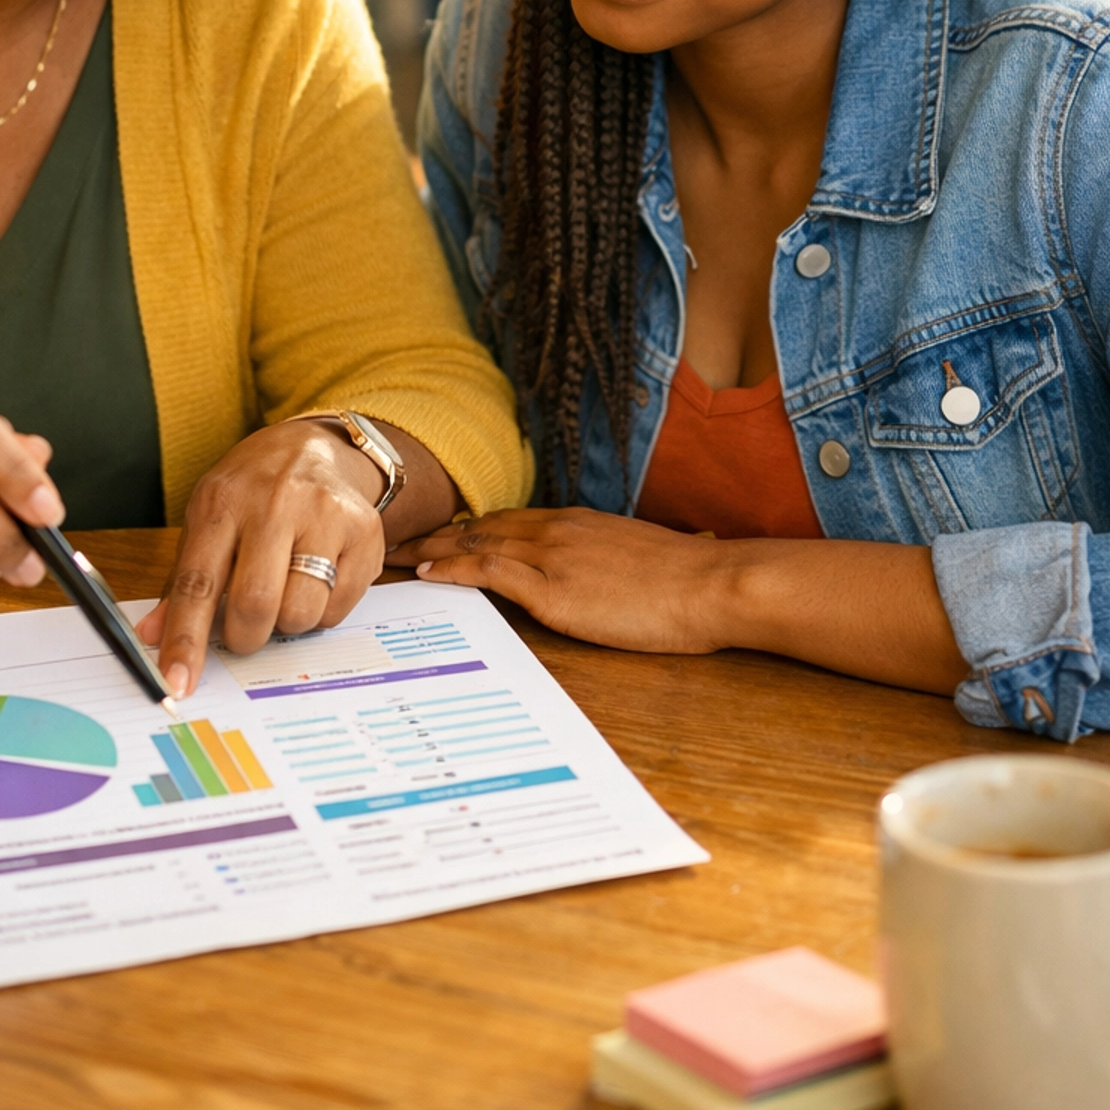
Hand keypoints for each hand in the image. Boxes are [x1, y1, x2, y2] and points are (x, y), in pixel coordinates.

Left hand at [138, 420, 389, 697]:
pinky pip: (339, 607)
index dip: (186, 639)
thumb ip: (181, 582)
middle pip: (255, 604)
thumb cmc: (250, 494)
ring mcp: (324, 514)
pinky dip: (323, 612)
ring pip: (301, 611)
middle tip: (246, 631)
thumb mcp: (207, 521)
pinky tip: (317, 580)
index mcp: (222, 502)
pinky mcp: (364, 530)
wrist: (312, 447)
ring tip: (285, 593)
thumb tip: (151, 635)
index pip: (197, 582)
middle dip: (246, 637)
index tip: (177, 683)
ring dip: (287, 623)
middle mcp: (274, 503)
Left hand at [394, 507, 726, 652]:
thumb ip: (612, 561)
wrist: (711, 585)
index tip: (441, 533)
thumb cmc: (689, 581)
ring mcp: (552, 556)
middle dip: (438, 532)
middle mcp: (557, 529)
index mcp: (577, 522)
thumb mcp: (640, 559)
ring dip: (432, 547)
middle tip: (400, 538)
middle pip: (482, 526)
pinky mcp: (553, 589)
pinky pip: (488, 572)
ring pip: (475, 543)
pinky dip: (452, 568)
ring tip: (397, 554)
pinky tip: (428, 571)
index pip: (508, 520)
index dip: (469, 528)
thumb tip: (614, 574)